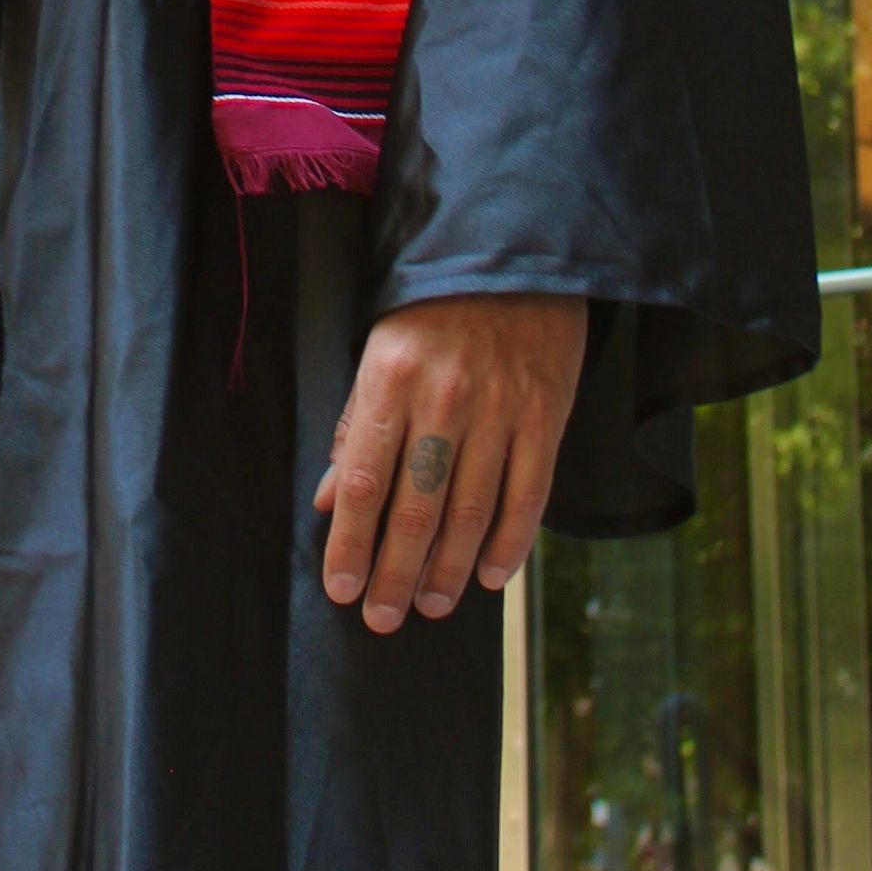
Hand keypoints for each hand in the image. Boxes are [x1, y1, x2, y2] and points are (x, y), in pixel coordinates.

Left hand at [313, 294, 586, 633]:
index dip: (350, 542)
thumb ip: (355, 426)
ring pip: (470, 510)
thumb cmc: (433, 308)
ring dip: (449, 568)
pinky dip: (510, 542)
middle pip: (415, 507)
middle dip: (396, 572)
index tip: (341, 587)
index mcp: (390, 380)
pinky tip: (491, 576)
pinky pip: (527, 493)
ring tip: (433, 605)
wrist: (512, 254)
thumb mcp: (378, 352)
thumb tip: (327, 499)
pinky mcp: (544, 414)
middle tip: (383, 616)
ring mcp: (498, 408)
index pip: (361, 479)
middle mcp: (443, 398)